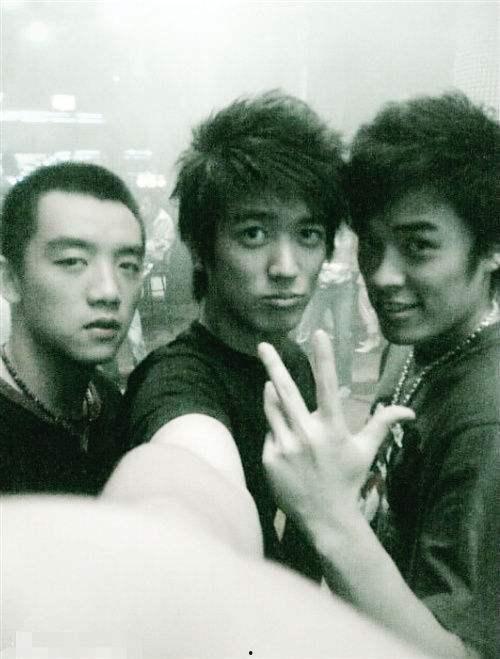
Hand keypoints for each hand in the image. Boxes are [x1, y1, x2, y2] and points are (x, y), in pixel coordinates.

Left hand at [257, 330, 413, 529]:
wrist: (326, 519)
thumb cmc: (347, 480)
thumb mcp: (366, 451)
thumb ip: (381, 424)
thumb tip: (409, 411)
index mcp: (333, 428)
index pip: (327, 385)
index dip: (323, 358)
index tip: (318, 333)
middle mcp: (307, 434)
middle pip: (286, 391)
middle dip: (273, 365)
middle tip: (262, 344)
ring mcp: (285, 446)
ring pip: (272, 408)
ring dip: (271, 394)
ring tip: (271, 385)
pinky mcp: (269, 458)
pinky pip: (269, 433)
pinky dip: (276, 431)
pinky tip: (286, 444)